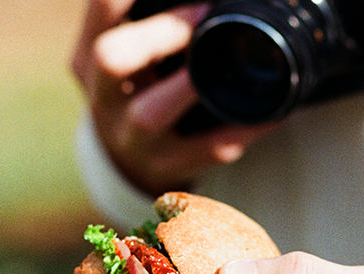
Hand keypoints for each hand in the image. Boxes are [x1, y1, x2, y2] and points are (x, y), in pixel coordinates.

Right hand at [72, 0, 277, 194]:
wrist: (127, 164)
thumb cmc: (135, 94)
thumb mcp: (125, 55)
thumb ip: (145, 21)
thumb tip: (211, 4)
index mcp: (90, 59)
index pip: (105, 5)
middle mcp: (105, 100)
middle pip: (111, 58)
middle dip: (159, 33)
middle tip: (202, 17)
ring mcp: (134, 141)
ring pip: (149, 115)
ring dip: (192, 84)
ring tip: (233, 64)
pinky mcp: (169, 168)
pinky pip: (210, 147)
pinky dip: (245, 126)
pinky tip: (273, 110)